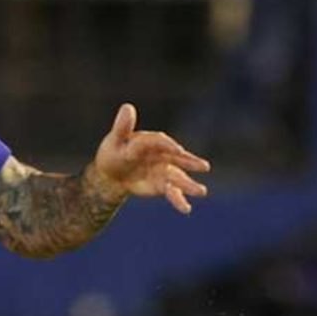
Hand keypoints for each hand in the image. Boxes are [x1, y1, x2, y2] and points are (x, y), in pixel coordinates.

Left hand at [84, 103, 210, 213]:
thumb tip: (127, 106)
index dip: (169, 146)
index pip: (161, 142)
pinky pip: (172, 192)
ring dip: (189, 185)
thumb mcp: (116, 139)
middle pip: (178, 159)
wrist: (111, 173)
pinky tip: (186, 209)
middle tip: (204, 167)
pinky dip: (179, 200)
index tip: (178, 150)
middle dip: (190, 162)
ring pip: (179, 177)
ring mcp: (164, 170)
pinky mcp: (162, 185)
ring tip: (202, 192)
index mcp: (152, 141)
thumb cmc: (114, 152)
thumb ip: (123, 126)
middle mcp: (163, 154)